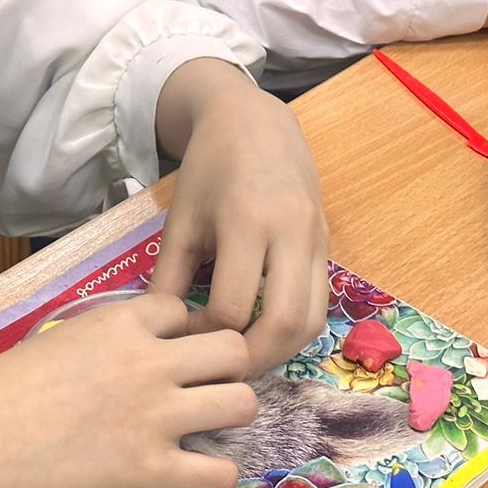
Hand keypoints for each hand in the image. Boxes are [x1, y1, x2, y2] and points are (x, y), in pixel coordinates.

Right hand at [0, 293, 256, 487]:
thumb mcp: (61, 338)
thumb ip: (110, 337)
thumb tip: (142, 347)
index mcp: (121, 323)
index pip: (184, 310)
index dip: (179, 333)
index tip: (167, 354)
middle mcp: (148, 363)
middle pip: (232, 349)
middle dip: (225, 366)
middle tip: (205, 387)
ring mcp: (154, 418)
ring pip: (242, 403)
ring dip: (228, 415)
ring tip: (208, 428)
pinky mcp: (149, 474)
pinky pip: (221, 473)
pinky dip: (216, 475)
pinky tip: (196, 473)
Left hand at [150, 58, 330, 373]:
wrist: (254, 120)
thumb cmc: (210, 166)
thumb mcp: (181, 218)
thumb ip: (170, 277)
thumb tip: (160, 334)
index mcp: (247, 221)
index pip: (232, 306)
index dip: (204, 333)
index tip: (184, 333)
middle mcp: (291, 232)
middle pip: (284, 323)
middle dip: (252, 359)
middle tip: (222, 366)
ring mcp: (316, 238)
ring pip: (312, 320)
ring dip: (281, 350)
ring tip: (245, 354)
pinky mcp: (327, 242)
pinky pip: (321, 302)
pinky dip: (296, 328)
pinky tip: (266, 329)